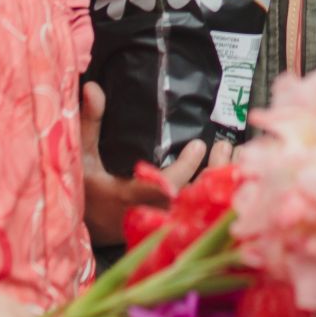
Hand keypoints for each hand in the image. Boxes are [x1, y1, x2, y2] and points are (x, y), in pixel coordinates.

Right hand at [80, 82, 232, 244]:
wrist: (89, 229)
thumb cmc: (86, 189)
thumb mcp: (83, 157)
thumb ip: (91, 124)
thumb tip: (93, 87)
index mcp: (126, 198)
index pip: (159, 186)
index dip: (181, 169)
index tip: (197, 146)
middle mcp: (149, 215)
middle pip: (189, 198)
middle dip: (210, 171)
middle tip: (223, 146)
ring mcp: (163, 223)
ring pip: (200, 207)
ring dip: (218, 181)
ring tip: (232, 153)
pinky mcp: (172, 226)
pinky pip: (202, 213)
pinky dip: (218, 194)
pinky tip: (232, 175)